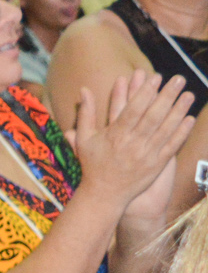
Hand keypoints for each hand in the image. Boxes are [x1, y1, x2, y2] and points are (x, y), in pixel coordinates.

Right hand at [75, 70, 193, 207]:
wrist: (105, 194)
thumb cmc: (93, 164)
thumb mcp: (84, 137)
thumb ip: (86, 112)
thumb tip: (83, 89)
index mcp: (115, 134)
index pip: (133, 109)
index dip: (145, 92)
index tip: (155, 77)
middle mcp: (133, 143)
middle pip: (154, 115)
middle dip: (167, 96)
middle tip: (179, 79)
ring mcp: (147, 154)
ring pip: (166, 128)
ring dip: (179, 110)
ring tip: (189, 94)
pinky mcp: (157, 164)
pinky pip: (172, 145)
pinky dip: (182, 132)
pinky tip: (189, 119)